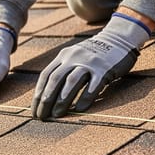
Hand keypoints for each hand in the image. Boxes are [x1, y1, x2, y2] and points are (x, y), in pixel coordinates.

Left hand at [32, 13, 150, 118]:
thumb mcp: (74, 56)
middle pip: (55, 80)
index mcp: (64, 55)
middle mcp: (74, 57)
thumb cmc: (94, 54)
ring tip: (56, 115)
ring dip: (62, 100)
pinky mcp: (104, 69)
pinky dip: (84, 99)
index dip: (38, 94)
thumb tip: (47, 96)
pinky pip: (93, 86)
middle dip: (46, 100)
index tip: (34, 110)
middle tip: (42, 116)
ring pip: (71, 82)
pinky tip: (78, 110)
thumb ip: (63, 70)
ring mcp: (89, 62)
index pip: (45, 76)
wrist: (119, 38)